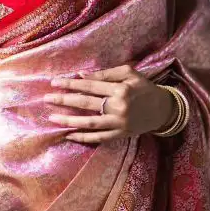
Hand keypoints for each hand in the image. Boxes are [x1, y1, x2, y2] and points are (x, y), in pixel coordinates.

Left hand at [44, 64, 174, 143]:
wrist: (163, 109)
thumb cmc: (143, 87)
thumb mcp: (128, 73)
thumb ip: (104, 74)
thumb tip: (80, 76)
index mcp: (120, 88)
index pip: (89, 86)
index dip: (70, 84)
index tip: (54, 82)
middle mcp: (119, 107)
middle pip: (86, 103)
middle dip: (64, 100)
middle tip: (47, 98)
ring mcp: (119, 123)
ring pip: (89, 123)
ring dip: (69, 121)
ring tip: (52, 118)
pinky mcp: (120, 135)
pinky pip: (98, 138)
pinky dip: (83, 137)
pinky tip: (69, 134)